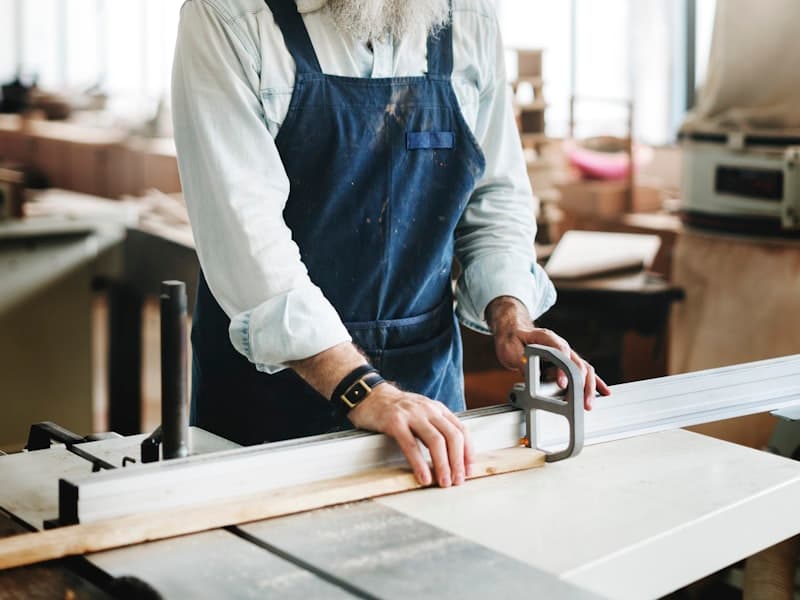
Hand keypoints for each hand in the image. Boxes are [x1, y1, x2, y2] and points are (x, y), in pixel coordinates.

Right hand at [348, 384, 474, 487]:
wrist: (369, 394)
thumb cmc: (395, 409)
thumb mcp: (421, 413)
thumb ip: (436, 428)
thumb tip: (451, 457)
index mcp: (437, 409)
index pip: (461, 430)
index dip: (468, 452)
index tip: (469, 470)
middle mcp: (428, 410)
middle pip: (452, 436)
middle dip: (458, 462)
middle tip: (458, 480)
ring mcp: (411, 415)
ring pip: (435, 441)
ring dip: (443, 465)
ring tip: (443, 482)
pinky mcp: (394, 422)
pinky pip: (411, 445)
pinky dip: (419, 464)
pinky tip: (423, 477)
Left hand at [486, 296, 610, 409]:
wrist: (515, 333)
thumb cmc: (513, 340)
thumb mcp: (510, 349)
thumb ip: (521, 361)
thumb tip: (529, 373)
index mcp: (547, 337)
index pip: (560, 351)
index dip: (563, 368)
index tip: (563, 384)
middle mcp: (561, 345)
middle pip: (577, 362)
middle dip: (581, 383)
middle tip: (581, 401)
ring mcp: (567, 354)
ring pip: (584, 369)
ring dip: (588, 387)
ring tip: (588, 404)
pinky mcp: (568, 362)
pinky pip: (584, 372)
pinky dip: (594, 382)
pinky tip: (604, 392)